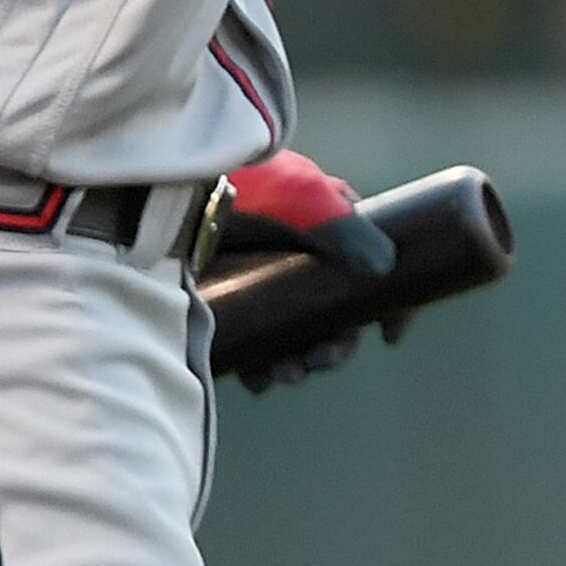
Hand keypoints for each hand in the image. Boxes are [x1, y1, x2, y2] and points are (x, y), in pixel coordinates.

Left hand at [215, 149, 394, 391]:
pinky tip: (256, 378)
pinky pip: (256, 344)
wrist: (176, 193)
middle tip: (317, 363)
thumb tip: (385, 268)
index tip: (389, 336)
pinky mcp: (231, 305)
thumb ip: (350, 229)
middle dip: (333, 347)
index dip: (388, 305)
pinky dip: (262, 367)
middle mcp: (303, 260)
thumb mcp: (305, 198)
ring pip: (296, 336)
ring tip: (283, 375)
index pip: (375, 272)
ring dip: (298, 363)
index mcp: (332, 231)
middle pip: (335, 315)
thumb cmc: (248, 187)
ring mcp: (265, 284)